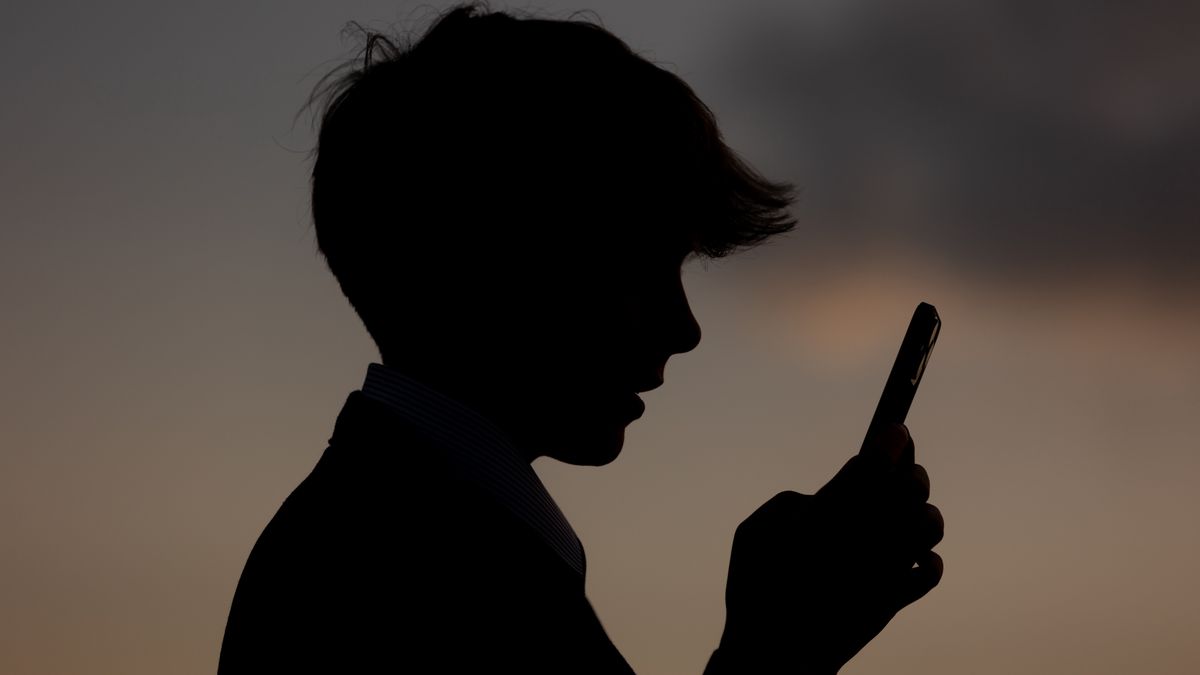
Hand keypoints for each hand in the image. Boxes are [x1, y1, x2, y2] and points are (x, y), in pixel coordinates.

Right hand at [709, 424, 943, 673]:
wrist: (774, 658)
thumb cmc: (756, 588)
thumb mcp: (756, 531)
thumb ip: (794, 500)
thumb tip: (831, 494)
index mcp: (828, 517)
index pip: (873, 464)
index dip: (889, 440)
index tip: (896, 428)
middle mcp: (864, 540)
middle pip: (910, 487)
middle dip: (910, 469)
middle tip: (904, 465)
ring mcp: (885, 573)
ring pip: (928, 525)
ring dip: (924, 510)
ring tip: (912, 508)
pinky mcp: (895, 603)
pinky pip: (931, 570)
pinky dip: (926, 558)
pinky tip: (913, 554)